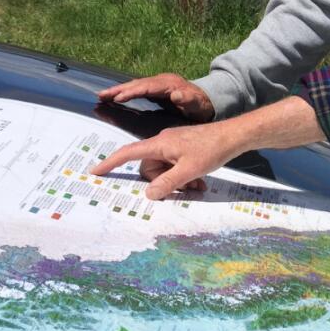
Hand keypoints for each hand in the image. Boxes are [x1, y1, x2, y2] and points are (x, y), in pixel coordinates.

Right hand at [90, 122, 243, 198]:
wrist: (234, 136)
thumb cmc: (212, 149)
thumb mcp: (189, 170)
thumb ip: (167, 183)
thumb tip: (148, 194)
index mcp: (159, 144)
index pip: (128, 153)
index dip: (111, 163)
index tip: (95, 171)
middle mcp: (163, 143)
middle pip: (149, 168)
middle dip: (162, 182)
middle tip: (185, 189)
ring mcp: (174, 145)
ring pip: (164, 170)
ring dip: (176, 182)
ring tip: (196, 186)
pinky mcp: (184, 149)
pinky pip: (175, 166)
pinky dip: (183, 176)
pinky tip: (199, 183)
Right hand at [98, 73, 215, 121]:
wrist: (206, 101)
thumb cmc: (200, 106)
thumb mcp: (197, 104)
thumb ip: (188, 100)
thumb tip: (177, 95)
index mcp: (170, 85)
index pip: (147, 87)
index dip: (132, 92)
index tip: (118, 97)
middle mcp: (162, 81)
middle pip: (137, 83)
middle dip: (119, 89)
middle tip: (102, 95)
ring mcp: (158, 83)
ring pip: (135, 85)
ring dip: (119, 90)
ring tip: (102, 95)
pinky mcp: (156, 88)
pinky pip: (138, 88)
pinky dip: (125, 91)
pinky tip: (114, 97)